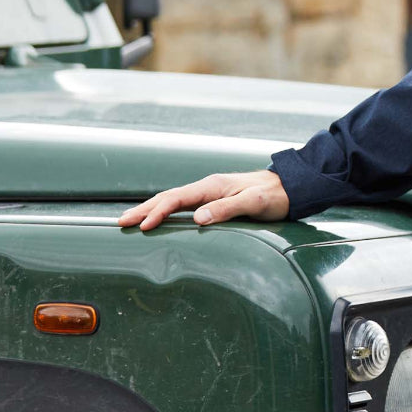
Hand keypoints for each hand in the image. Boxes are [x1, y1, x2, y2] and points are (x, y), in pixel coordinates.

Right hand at [117, 169, 289, 230]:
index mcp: (212, 186)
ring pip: (173, 200)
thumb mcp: (254, 202)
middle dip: (144, 209)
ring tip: (131, 221)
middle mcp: (207, 187)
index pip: (177, 198)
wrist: (290, 187)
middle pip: (168, 197)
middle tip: (121, 222)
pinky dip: (166, 211)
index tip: (142, 226)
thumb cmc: (274, 196)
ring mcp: (210, 193)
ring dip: (151, 210)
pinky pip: (183, 205)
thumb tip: (198, 219)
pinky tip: (158, 219)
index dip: (157, 211)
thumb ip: (227, 209)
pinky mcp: (214, 200)